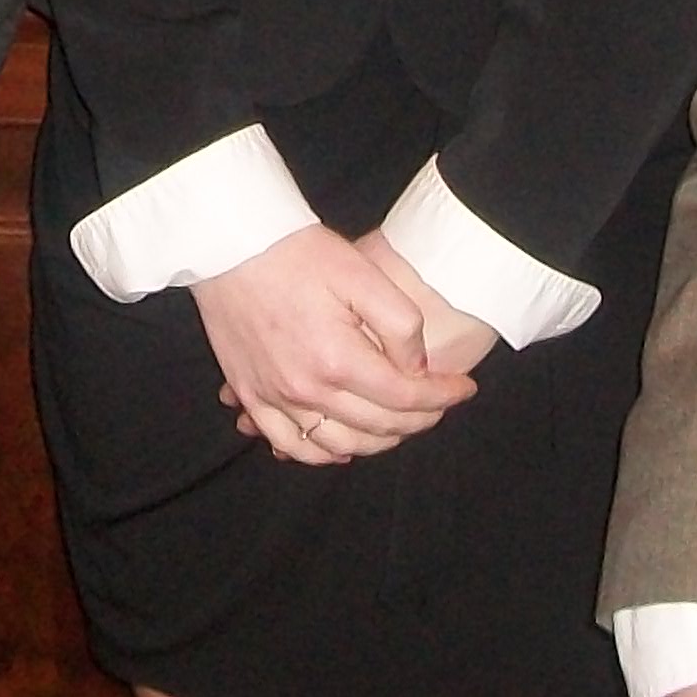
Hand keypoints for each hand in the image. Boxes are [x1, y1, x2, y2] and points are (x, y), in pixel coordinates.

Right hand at [192, 225, 474, 465]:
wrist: (231, 242)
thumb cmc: (297, 252)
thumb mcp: (363, 273)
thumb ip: (401, 326)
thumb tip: (415, 369)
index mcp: (338, 360)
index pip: (406, 398)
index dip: (443, 397)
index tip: (464, 388)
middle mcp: (306, 389)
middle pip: (378, 426)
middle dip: (420, 420)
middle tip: (439, 403)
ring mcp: (274, 396)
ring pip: (340, 444)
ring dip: (379, 441)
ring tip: (401, 423)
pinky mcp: (250, 393)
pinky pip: (290, 444)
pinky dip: (321, 454)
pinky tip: (343, 446)